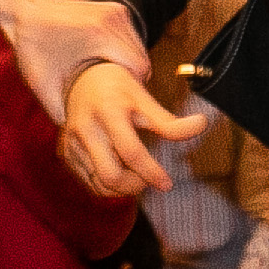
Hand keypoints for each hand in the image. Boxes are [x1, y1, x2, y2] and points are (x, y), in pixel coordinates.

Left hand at [0, 0, 151, 122]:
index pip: (137, 69)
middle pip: (141, 61)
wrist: (24, 12)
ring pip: (139, 50)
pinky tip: (108, 71)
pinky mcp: (115, 11)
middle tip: (114, 104)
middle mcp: (113, 18)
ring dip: (128, 70)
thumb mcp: (43, 84)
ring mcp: (116, 11)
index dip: (131, 92)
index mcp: (98, 33)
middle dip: (129, 84)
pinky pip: (131, 40)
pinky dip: (123, 56)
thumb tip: (82, 144)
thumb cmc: (31, 49)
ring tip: (110, 90)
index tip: (118, 109)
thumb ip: (64, 111)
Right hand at [60, 58, 208, 197]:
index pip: (130, 151)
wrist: (82, 81)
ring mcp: (72, 144)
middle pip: (110, 175)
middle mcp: (86, 129)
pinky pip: (90, 183)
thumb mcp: (144, 100)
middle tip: (147, 178)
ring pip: (99, 184)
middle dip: (134, 185)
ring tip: (135, 174)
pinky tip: (120, 172)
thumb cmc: (118, 90)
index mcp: (108, 112)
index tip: (167, 184)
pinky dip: (108, 186)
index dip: (151, 172)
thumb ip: (169, 120)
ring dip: (122, 188)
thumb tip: (202, 125)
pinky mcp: (66, 155)